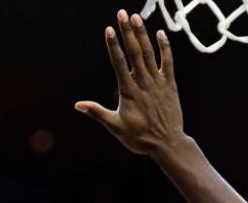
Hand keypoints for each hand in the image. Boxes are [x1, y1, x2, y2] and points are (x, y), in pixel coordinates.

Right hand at [75, 11, 183, 155]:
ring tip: (136, 17)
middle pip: (134, 52)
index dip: (113, 45)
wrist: (167, 144)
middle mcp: (143, 83)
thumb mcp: (115, 127)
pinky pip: (168, 62)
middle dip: (126, 31)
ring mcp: (158, 83)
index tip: (109, 29)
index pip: (119, 63)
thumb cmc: (139, 138)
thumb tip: (78, 105)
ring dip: (142, 35)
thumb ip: (97, 113)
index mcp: (128, 91)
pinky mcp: (170, 85)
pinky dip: (165, 48)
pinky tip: (160, 34)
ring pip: (149, 54)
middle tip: (121, 13)